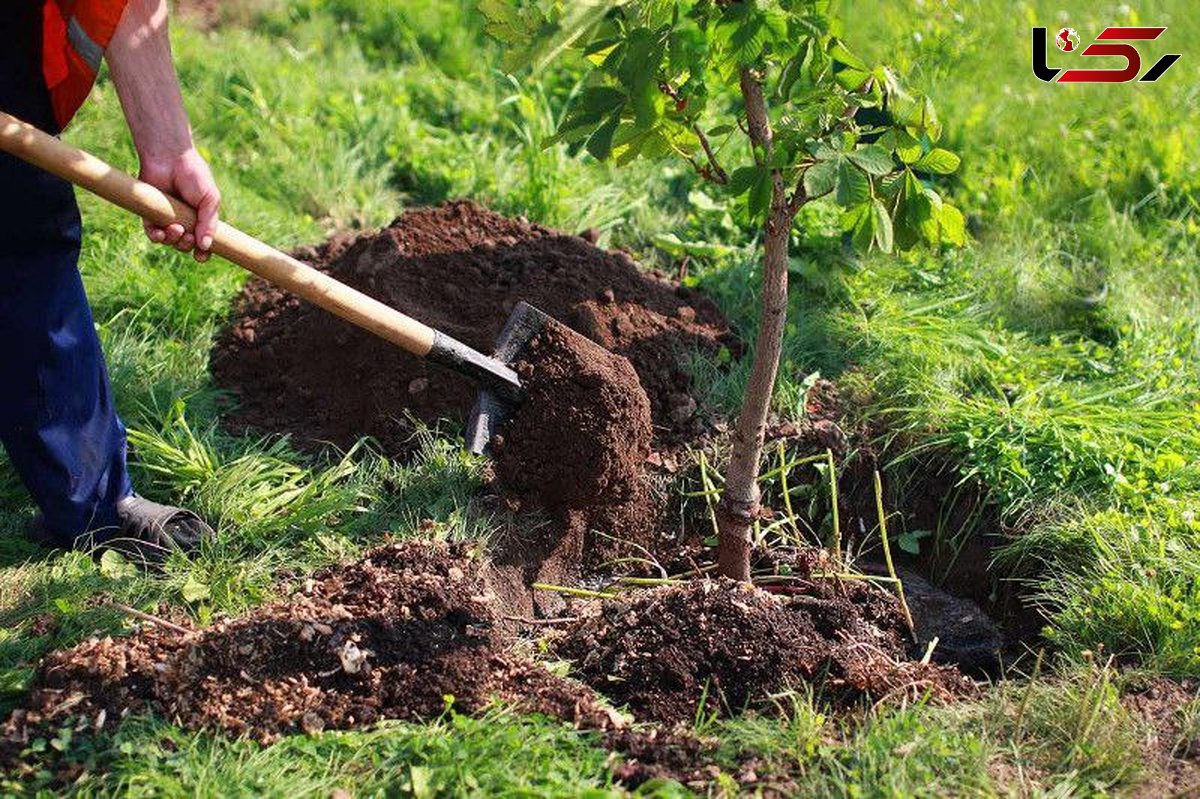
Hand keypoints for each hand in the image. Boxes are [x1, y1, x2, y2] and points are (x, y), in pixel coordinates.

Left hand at [138, 148, 220, 262]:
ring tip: (175, 229)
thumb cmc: (194, 176)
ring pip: (169, 241)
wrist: (170, 158)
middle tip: (188, 236)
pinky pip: (152, 233)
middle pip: (185, 245)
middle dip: (186, 245)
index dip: (203, 253)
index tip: (202, 257)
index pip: (203, 242)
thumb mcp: (210, 200)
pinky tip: (161, 233)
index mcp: (200, 219)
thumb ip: (209, 223)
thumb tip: (206, 247)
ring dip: (173, 241)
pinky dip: (156, 237)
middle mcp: (184, 221)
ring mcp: (166, 219)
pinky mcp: (150, 215)